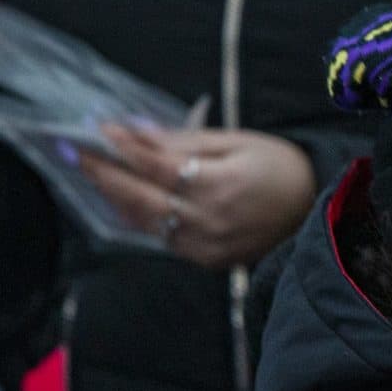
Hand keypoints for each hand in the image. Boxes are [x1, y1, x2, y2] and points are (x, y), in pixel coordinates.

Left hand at [81, 125, 314, 268]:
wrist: (319, 216)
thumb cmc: (283, 170)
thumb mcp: (238, 143)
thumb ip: (186, 142)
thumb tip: (138, 133)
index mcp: (217, 186)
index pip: (153, 164)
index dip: (122, 146)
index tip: (98, 129)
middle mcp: (207, 221)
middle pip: (138, 197)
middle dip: (103, 174)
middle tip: (72, 153)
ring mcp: (205, 246)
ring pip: (145, 222)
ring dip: (115, 197)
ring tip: (91, 174)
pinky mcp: (208, 261)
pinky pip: (162, 239)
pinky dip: (139, 219)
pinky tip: (124, 201)